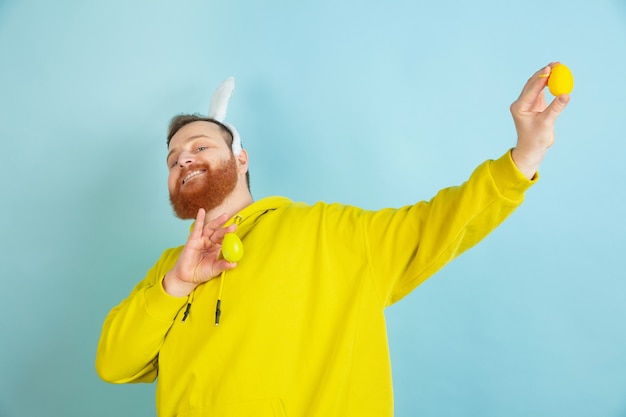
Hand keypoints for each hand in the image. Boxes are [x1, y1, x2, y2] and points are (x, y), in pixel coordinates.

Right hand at [163, 209, 236, 296]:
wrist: (187, 277)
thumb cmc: (202, 273)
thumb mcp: (214, 269)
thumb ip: (223, 266)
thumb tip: (234, 264)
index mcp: (217, 248)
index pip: (225, 239)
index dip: (230, 235)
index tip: (236, 231)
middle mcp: (210, 242)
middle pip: (219, 232)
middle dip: (226, 228)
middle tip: (233, 225)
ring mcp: (201, 240)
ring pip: (210, 229)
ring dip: (217, 222)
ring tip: (224, 216)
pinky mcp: (192, 240)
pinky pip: (197, 228)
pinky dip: (199, 220)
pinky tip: (201, 211)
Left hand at [510, 62, 569, 178]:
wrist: (531, 149)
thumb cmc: (536, 139)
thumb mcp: (547, 123)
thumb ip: (556, 108)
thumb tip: (566, 94)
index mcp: (519, 107)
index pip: (531, 89)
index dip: (542, 78)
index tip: (551, 68)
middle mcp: (521, 103)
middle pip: (532, 83)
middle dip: (544, 73)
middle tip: (556, 64)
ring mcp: (527, 103)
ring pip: (536, 86)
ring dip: (546, 76)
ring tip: (558, 67)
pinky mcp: (534, 105)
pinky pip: (541, 91)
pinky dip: (548, 84)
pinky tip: (557, 77)